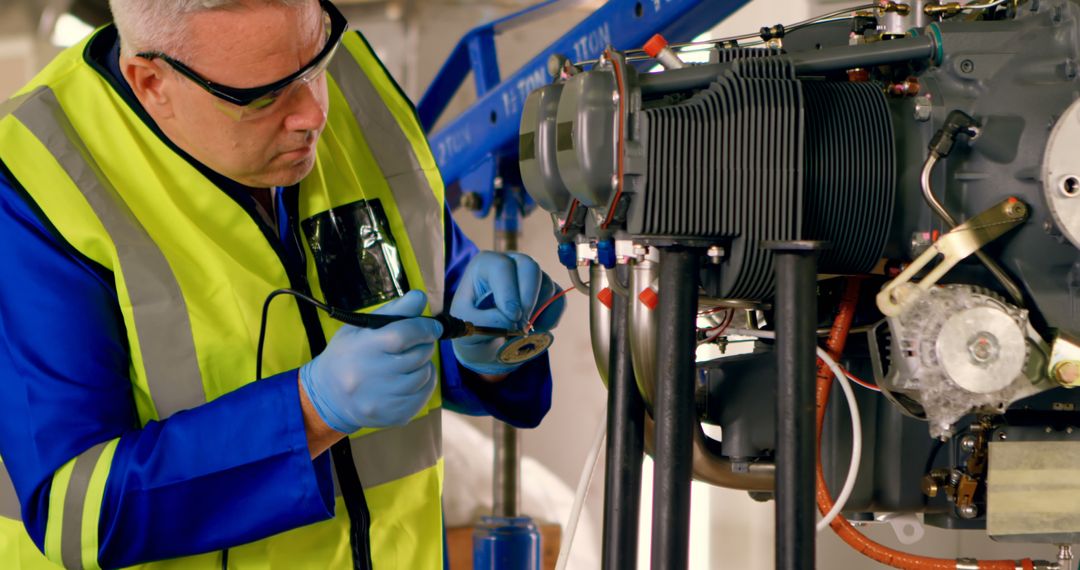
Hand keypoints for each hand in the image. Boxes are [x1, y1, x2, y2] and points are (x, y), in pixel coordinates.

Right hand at [300, 290, 441, 432]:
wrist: (328, 396)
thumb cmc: (347, 355)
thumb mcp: (360, 327)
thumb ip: (393, 311)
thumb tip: (420, 297)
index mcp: (363, 348)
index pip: (403, 335)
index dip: (424, 328)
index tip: (434, 327)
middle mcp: (373, 375)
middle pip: (418, 355)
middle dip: (424, 345)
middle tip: (416, 344)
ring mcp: (384, 399)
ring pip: (424, 374)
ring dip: (423, 364)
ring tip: (408, 362)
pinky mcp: (394, 415)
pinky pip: (425, 394)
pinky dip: (424, 383)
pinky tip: (411, 378)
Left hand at [450, 252, 565, 375]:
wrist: (485, 337)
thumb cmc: (472, 324)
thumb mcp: (468, 324)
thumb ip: (485, 321)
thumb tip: (512, 320)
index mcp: (486, 264)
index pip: (502, 268)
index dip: (509, 292)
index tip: (512, 317)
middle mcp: (511, 263)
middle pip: (530, 266)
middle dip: (529, 298)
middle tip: (523, 324)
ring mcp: (531, 275)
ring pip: (546, 284)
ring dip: (538, 311)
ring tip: (522, 330)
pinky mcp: (546, 289)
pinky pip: (558, 298)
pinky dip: (552, 317)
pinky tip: (538, 329)